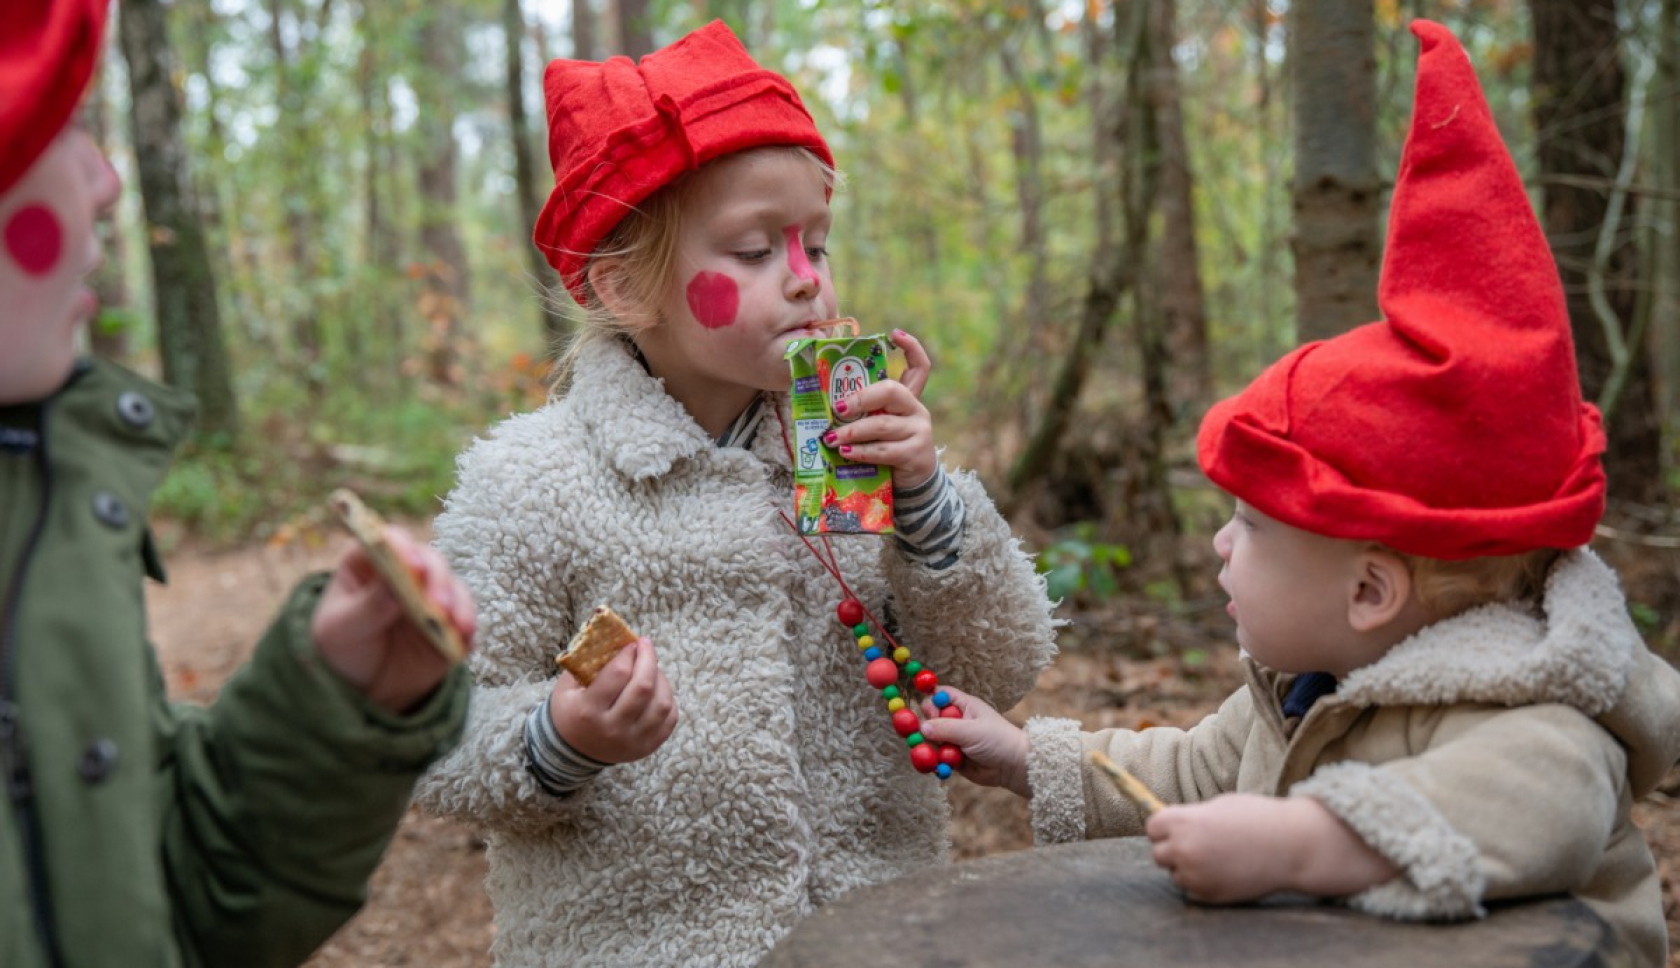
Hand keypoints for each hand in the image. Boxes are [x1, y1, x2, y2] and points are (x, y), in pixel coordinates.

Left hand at [311, 526, 475, 714]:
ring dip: (458, 602)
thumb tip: (394, 586)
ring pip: (453, 586)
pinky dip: (468, 625)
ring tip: (457, 625)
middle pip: (428, 560)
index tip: (412, 567)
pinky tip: (465, 638)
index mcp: (369, 563)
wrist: (363, 687)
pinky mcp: (450, 620)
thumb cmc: (343, 648)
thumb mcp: (342, 629)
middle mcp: (404, 571)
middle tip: (437, 604)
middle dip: (437, 579)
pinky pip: (465, 617)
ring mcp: (430, 594)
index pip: (387, 541)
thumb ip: (368, 606)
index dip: (401, 548)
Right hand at [549, 638, 678, 763]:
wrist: (573, 751)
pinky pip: (670, 719)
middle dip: (649, 659)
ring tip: (651, 669)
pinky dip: (667, 699)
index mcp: (588, 712)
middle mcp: (612, 729)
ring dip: (661, 679)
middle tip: (646, 645)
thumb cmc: (571, 710)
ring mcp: (632, 742)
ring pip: (662, 703)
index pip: (618, 674)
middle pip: (644, 687)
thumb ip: (587, 661)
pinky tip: (657, 690)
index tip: (631, 644)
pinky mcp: (648, 748)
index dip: (629, 653)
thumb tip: (616, 636)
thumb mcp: (567, 686)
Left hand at [826, 329, 936, 487]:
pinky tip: (846, 452)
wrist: (912, 484)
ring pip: (882, 424)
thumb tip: (824, 404)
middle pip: (892, 391)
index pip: (919, 367)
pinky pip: (883, 450)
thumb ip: (863, 413)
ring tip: (831, 438)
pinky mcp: (915, 453)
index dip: (911, 347)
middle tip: (838, 408)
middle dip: (861, 397)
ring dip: (852, 431)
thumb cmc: (887, 449)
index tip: (895, 334)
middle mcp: (917, 410)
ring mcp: (918, 431)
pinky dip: (861, 451)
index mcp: (908, 399)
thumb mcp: (878, 426)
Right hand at [916, 686, 1030, 796]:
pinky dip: (936, 763)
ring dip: (931, 749)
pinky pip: (936, 758)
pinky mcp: (952, 758)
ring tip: (941, 756)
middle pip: (928, 719)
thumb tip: (921, 727)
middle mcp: (955, 721)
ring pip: (930, 741)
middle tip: (929, 739)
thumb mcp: (971, 730)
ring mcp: (953, 740)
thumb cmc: (998, 740)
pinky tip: (943, 767)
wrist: (1013, 767)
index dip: (929, 702)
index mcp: (962, 706)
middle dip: (926, 730)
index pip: (938, 696)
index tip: (928, 713)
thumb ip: (945, 728)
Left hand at [1146, 794, 1398, 902]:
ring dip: (1188, 868)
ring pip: (1176, 875)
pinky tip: (1227, 871)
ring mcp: (1195, 875)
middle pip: (1159, 854)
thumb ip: (1191, 818)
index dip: (1164, 828)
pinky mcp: (1209, 895)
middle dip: (1173, 849)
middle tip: (1199, 844)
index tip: (1177, 829)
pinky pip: (1194, 889)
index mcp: (1182, 822)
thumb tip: (1170, 828)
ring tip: (1217, 857)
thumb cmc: (1258, 818)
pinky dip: (1204, 882)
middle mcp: (1183, 849)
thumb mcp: (1219, 807)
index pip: (1152, 828)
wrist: (1291, 846)